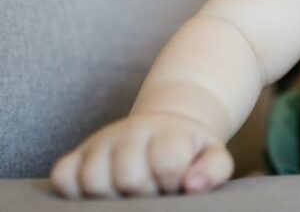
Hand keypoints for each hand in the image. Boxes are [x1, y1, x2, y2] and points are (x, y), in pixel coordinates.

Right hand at [50, 112, 232, 197]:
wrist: (167, 126)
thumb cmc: (190, 151)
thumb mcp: (213, 155)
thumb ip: (214, 168)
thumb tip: (192, 185)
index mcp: (168, 131)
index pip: (167, 160)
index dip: (173, 180)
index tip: (177, 182)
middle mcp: (131, 132)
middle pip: (129, 176)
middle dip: (145, 193)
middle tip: (154, 189)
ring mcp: (102, 142)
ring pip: (93, 180)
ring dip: (111, 197)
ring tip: (130, 193)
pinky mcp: (78, 155)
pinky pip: (62, 176)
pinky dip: (73, 191)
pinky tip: (99, 194)